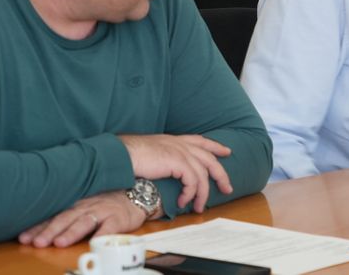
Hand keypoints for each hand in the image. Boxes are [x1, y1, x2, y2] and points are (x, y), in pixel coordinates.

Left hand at [18, 190, 143, 248]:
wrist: (135, 194)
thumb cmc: (105, 201)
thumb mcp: (83, 203)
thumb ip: (65, 212)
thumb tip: (39, 227)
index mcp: (75, 204)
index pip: (53, 215)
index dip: (38, 226)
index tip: (23, 237)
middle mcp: (86, 206)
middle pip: (65, 218)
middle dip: (50, 231)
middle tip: (36, 242)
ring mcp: (102, 211)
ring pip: (84, 222)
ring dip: (71, 232)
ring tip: (59, 242)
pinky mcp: (117, 219)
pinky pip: (109, 228)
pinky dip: (102, 235)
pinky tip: (95, 242)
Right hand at [118, 133, 232, 213]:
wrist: (121, 155)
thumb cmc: (129, 156)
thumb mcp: (151, 154)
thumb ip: (162, 158)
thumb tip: (168, 172)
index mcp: (174, 139)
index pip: (200, 140)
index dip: (215, 146)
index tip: (227, 151)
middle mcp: (180, 143)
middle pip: (209, 157)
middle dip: (221, 174)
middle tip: (227, 188)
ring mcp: (180, 151)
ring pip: (203, 173)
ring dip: (203, 193)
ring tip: (199, 208)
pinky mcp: (177, 162)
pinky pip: (192, 181)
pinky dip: (190, 194)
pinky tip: (182, 203)